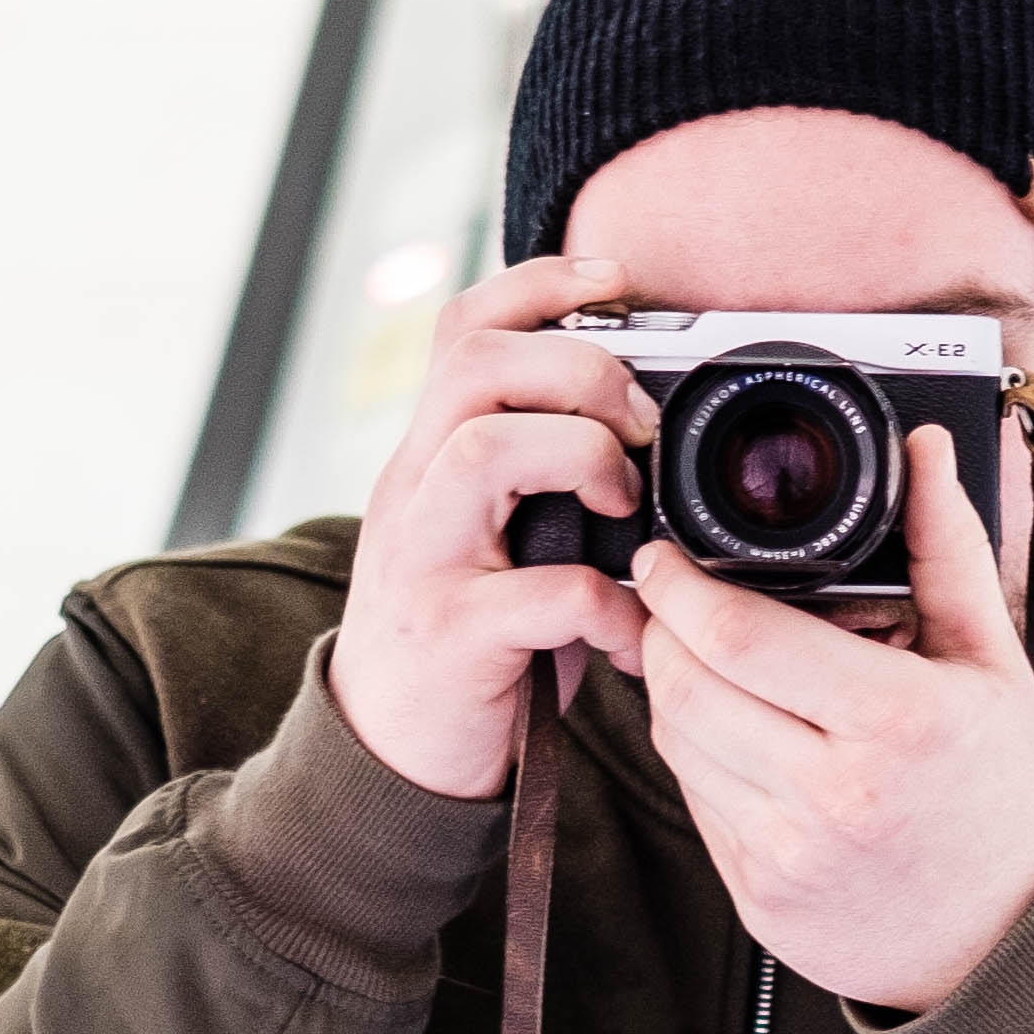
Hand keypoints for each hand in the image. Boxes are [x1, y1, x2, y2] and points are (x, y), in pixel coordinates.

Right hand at [331, 253, 660, 800]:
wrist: (386, 753)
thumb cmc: (467, 638)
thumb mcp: (485, 534)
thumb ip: (537, 475)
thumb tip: (648, 422)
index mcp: (431, 454)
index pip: (466, 329)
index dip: (541, 285)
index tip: (617, 281)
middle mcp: (415, 490)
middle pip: (478, 366)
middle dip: (580, 371)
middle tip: (639, 426)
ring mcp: (426, 559)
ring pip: (487, 449)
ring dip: (582, 458)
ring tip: (626, 504)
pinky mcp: (452, 636)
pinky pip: (544, 592)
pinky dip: (609, 605)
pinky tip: (632, 632)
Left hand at [626, 426, 1033, 1009]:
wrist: (1008, 937)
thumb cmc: (1001, 791)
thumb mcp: (990, 661)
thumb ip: (948, 548)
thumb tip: (928, 451)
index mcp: (894, 722)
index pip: (739, 636)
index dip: (680, 585)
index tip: (667, 554)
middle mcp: (832, 795)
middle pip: (686, 686)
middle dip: (661, 628)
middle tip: (670, 596)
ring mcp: (786, 854)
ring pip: (675, 742)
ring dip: (670, 686)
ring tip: (703, 656)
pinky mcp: (757, 898)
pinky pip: (693, 798)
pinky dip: (695, 750)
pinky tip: (734, 727)